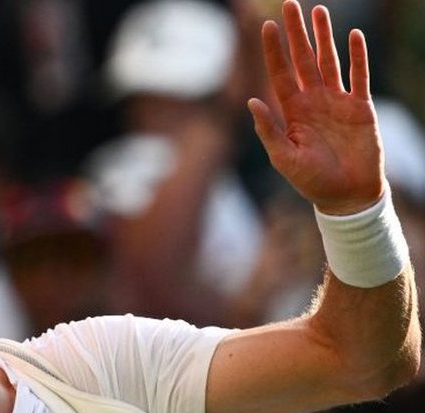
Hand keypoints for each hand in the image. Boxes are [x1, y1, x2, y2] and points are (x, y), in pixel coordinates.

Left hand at [248, 1, 382, 214]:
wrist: (346, 196)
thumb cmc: (311, 181)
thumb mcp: (284, 158)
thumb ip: (268, 130)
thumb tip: (250, 101)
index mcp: (292, 111)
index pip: (280, 74)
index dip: (274, 51)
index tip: (267, 27)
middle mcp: (313, 101)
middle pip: (303, 59)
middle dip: (296, 33)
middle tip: (290, 5)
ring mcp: (337, 101)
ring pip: (329, 61)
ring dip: (324, 36)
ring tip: (320, 11)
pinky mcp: (361, 107)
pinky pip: (359, 76)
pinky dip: (357, 57)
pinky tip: (353, 36)